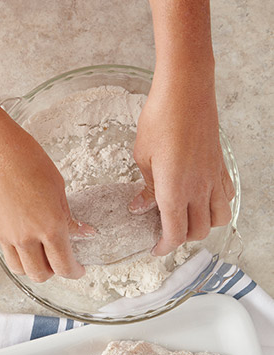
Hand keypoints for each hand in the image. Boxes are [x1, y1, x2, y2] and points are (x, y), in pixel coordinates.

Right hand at [0, 111, 92, 281]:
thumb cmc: (23, 158)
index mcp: (49, 226)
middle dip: (53, 272)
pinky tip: (20, 231)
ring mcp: (4, 235)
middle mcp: (26, 237)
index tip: (77, 269)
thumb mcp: (57, 186)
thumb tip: (79, 230)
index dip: (74, 272)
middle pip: (40, 275)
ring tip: (38, 253)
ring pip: (18, 268)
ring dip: (31, 266)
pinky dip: (14, 247)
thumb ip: (66, 215)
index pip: (64, 266)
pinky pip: (4, 248)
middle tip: (58, 261)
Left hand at [129, 71, 234, 255]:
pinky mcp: (221, 166)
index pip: (174, 233)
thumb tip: (140, 207)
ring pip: (218, 219)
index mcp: (175, 191)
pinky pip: (227, 198)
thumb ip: (145, 187)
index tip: (154, 249)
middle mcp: (199, 189)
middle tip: (163, 232)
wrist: (186, 91)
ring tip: (184, 218)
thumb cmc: (160, 120)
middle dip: (180, 238)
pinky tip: (201, 199)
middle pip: (197, 231)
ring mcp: (213, 178)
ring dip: (201, 226)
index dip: (164, 247)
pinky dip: (217, 207)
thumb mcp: (142, 157)